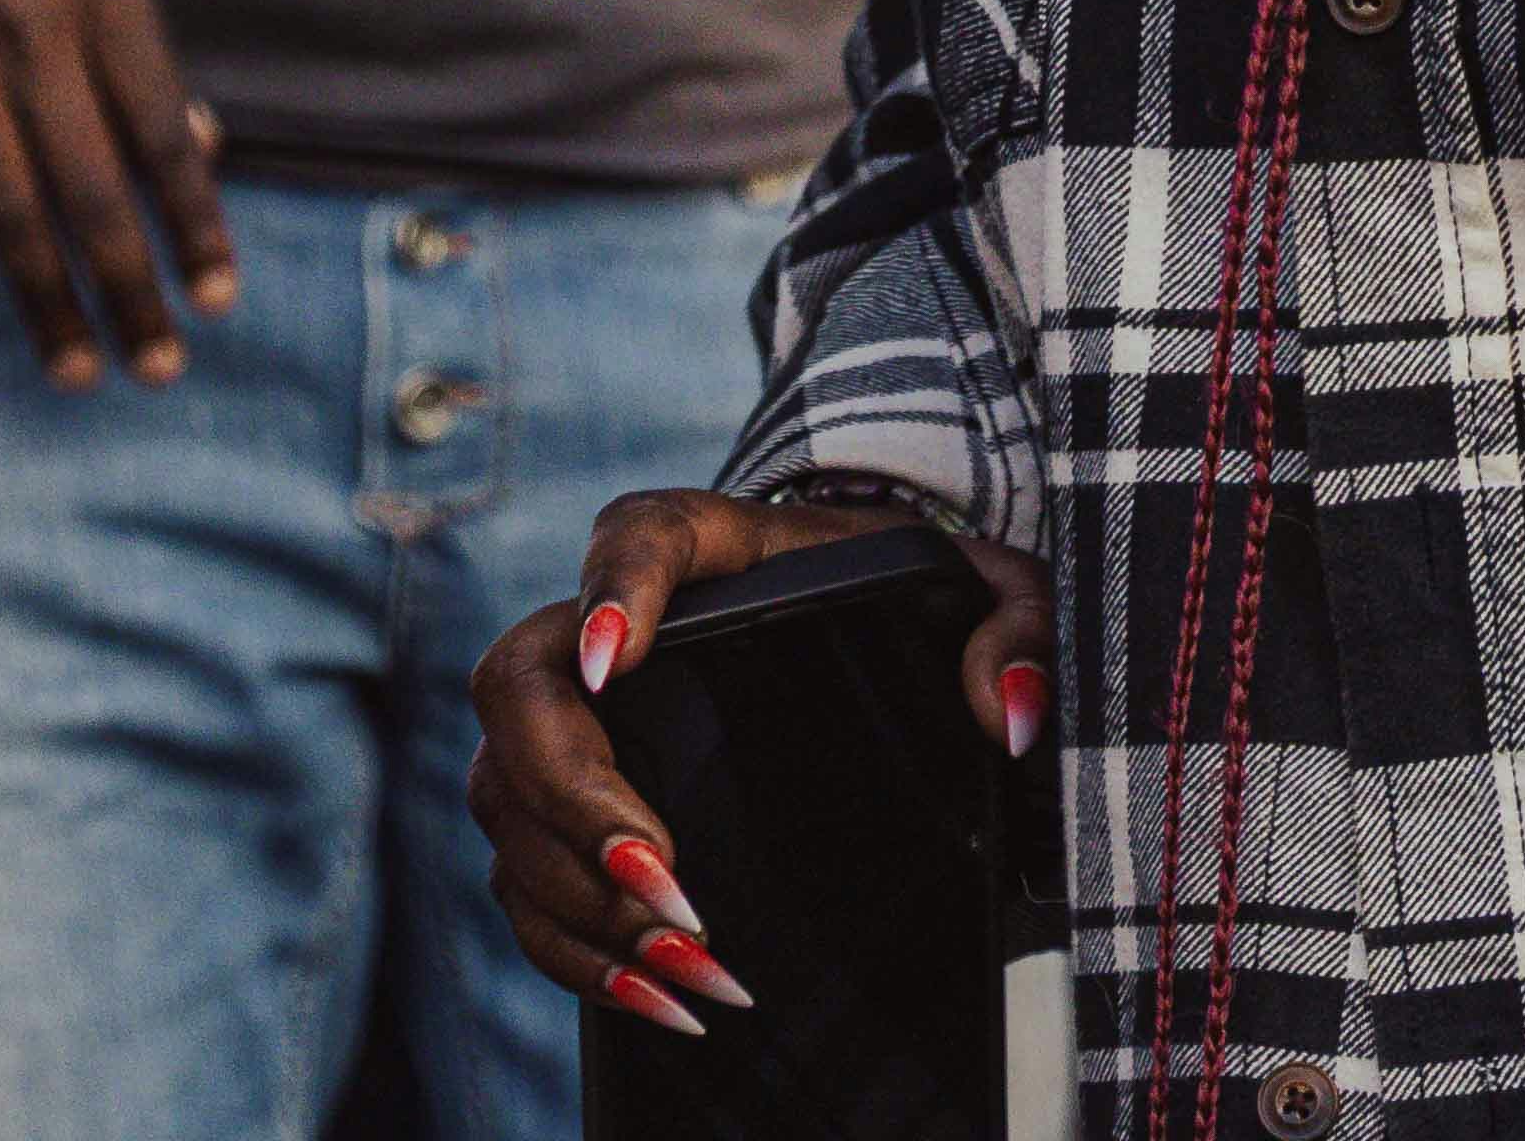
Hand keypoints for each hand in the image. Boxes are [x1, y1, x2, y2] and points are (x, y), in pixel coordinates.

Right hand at [0, 0, 231, 391]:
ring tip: (77, 368)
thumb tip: (198, 154)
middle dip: (130, 290)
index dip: (194, 228)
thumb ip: (147, 57)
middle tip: (159, 368)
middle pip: (91, 193)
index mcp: (106, 1)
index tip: (218, 298)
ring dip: (45, 301)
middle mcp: (31, 38)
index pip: (163, 141)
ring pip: (5, 209)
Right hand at [471, 490, 1053, 1037]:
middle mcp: (614, 627)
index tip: (616, 658)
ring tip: (682, 959)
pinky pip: (525, 882)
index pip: (638, 533)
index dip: (609, 589)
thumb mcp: (989, 595)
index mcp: (711, 546)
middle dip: (573, 790)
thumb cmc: (917, 602)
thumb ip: (1018, 627)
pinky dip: (575, 947)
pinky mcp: (570, 812)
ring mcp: (577, 724)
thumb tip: (1006, 709)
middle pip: (526, 687)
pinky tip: (650, 991)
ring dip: (579, 892)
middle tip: (661, 871)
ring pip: (507, 800)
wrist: (869, 645)